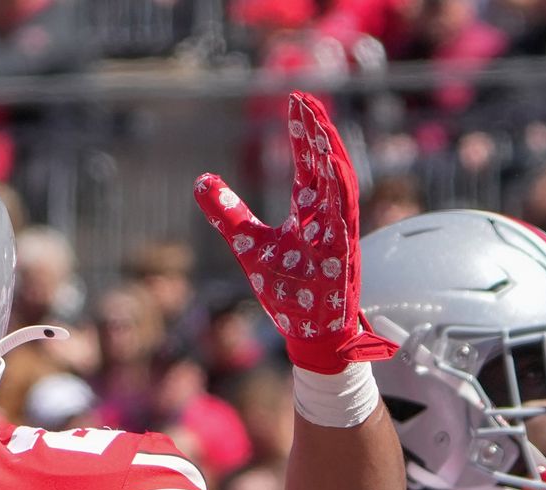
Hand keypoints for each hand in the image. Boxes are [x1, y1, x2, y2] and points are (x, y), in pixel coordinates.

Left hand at [193, 93, 394, 374]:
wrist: (308, 332)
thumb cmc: (288, 289)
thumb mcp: (247, 243)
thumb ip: (227, 212)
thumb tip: (201, 180)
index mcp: (310, 211)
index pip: (308, 163)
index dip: (303, 133)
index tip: (295, 101)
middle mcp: (328, 216)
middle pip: (325, 165)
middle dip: (316, 133)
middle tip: (304, 100)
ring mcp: (338, 233)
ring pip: (339, 184)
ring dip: (330, 154)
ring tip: (320, 125)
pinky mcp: (343, 254)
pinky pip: (345, 217)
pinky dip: (340, 192)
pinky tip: (333, 167)